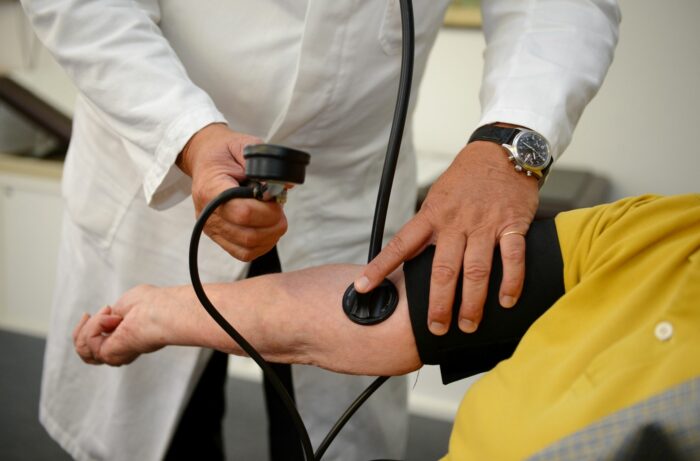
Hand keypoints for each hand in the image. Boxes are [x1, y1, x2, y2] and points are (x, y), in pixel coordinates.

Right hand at [72, 285, 181, 365]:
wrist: (161, 311)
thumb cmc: (153, 304)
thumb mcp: (128, 305)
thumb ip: (117, 315)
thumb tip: (112, 318)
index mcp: (127, 340)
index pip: (99, 345)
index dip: (91, 328)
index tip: (101, 309)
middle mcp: (121, 351)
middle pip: (85, 353)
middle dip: (82, 331)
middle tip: (94, 314)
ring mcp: (114, 355)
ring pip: (83, 348)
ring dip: (90, 326)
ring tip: (110, 315)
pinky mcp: (109, 355)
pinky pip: (88, 343)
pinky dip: (95, 325)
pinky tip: (114, 318)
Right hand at [178, 123, 287, 260]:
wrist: (206, 158)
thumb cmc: (226, 152)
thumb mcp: (245, 147)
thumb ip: (265, 165)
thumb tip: (286, 186)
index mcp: (211, 188)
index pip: (242, 211)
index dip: (267, 210)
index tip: (275, 197)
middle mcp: (207, 212)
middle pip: (248, 234)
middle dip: (274, 223)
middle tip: (279, 208)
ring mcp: (211, 227)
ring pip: (248, 247)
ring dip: (270, 235)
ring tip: (274, 217)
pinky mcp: (217, 236)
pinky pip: (243, 253)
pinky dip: (261, 245)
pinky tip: (267, 229)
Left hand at [354, 141, 538, 334]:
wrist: (502, 151)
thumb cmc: (467, 178)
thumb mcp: (437, 198)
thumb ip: (427, 228)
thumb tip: (409, 257)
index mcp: (431, 215)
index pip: (400, 245)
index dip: (380, 267)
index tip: (363, 287)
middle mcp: (455, 222)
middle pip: (442, 269)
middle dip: (438, 303)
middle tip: (435, 328)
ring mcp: (484, 224)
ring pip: (476, 269)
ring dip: (472, 302)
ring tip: (468, 325)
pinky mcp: (512, 224)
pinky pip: (512, 257)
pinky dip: (510, 281)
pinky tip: (506, 301)